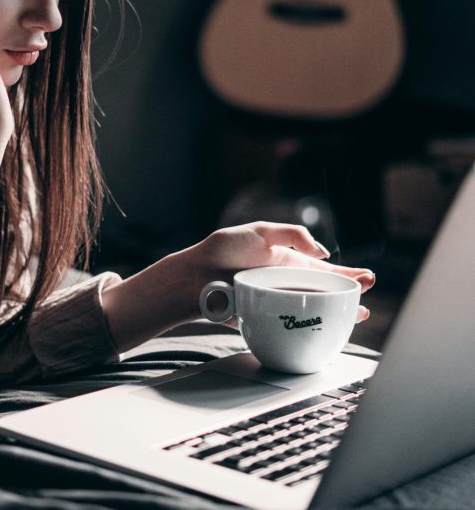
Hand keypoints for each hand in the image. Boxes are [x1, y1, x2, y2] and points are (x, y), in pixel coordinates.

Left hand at [186, 222, 374, 322]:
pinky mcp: (266, 319)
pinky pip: (293, 326)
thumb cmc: (223, 250)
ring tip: (358, 314)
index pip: (322, 269)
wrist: (194, 276)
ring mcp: (276, 302)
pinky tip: (326, 331)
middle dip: (348, 294)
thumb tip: (322, 253)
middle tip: (368, 295)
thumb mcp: (261, 231)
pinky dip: (311, 329)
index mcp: (286, 261)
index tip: (367, 278)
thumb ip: (292, 235)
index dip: (345, 274)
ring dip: (336, 313)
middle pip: (323, 292)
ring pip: (312, 311)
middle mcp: (285, 283)